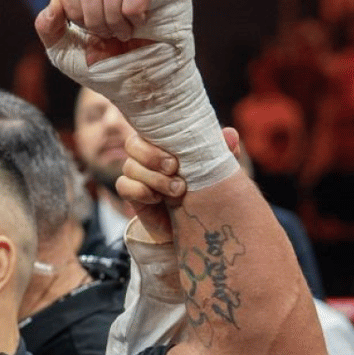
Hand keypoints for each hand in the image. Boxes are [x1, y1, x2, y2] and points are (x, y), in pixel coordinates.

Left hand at [36, 0, 154, 63]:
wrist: (137, 88)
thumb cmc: (103, 68)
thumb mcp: (64, 53)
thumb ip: (48, 28)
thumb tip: (54, 2)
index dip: (76, 14)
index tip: (89, 32)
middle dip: (95, 21)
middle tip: (109, 35)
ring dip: (115, 19)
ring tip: (125, 33)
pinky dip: (133, 12)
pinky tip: (139, 23)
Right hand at [115, 127, 242, 241]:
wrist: (196, 225)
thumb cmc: (205, 191)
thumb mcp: (216, 172)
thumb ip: (222, 153)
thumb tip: (230, 134)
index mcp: (165, 144)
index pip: (149, 129)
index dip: (157, 135)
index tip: (178, 152)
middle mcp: (147, 157)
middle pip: (133, 144)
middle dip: (152, 156)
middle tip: (174, 168)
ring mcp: (137, 175)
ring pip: (130, 166)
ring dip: (153, 177)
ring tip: (178, 190)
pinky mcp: (132, 195)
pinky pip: (123, 186)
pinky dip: (139, 190)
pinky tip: (157, 198)